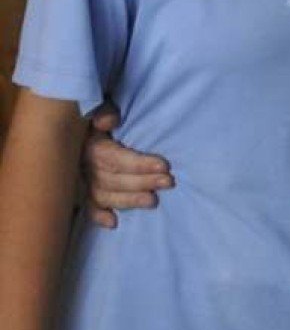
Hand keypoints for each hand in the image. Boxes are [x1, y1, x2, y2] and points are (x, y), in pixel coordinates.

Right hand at [81, 104, 172, 228]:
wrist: (80, 123)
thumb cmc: (101, 114)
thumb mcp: (102, 106)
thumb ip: (105, 111)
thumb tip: (108, 121)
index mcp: (91, 146)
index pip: (116, 159)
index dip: (140, 164)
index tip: (164, 166)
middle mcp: (85, 166)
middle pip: (113, 179)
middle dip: (142, 182)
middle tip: (168, 182)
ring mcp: (84, 181)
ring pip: (105, 195)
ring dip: (129, 200)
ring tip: (153, 201)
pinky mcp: (84, 191)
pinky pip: (88, 207)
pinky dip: (98, 216)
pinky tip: (113, 223)